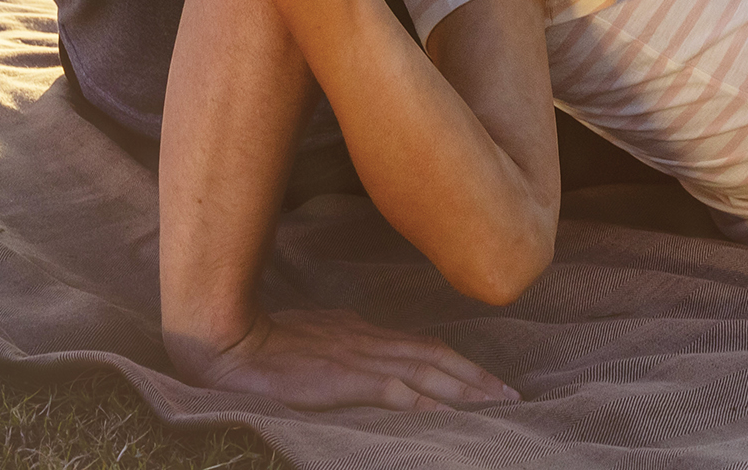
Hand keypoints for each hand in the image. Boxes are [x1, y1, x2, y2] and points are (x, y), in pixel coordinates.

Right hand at [171, 304, 518, 410]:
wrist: (234, 342)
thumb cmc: (269, 343)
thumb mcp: (319, 338)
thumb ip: (349, 346)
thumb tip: (370, 359)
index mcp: (365, 332)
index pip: (425, 347)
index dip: (461, 364)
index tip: (489, 380)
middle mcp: (372, 341)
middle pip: (438, 358)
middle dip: (478, 378)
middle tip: (513, 396)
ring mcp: (361, 359)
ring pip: (428, 373)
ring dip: (466, 390)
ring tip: (496, 405)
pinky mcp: (347, 379)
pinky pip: (397, 394)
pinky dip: (427, 404)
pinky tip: (449, 415)